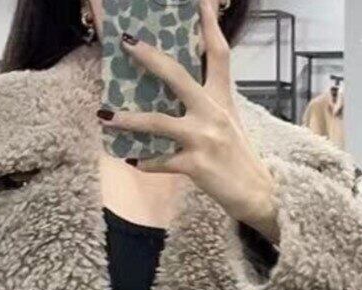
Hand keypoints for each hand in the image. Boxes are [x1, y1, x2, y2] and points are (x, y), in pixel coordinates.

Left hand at [97, 0, 279, 244]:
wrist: (257, 194)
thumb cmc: (236, 157)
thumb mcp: (227, 121)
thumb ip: (207, 102)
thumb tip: (177, 89)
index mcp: (222, 97)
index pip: (218, 52)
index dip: (209, 23)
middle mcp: (213, 112)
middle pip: (178, 76)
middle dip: (150, 58)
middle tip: (126, 43)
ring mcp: (204, 138)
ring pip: (159, 122)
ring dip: (129, 119)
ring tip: (104, 115)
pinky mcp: (196, 166)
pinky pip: (162, 162)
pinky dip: (146, 162)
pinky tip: (131, 160)